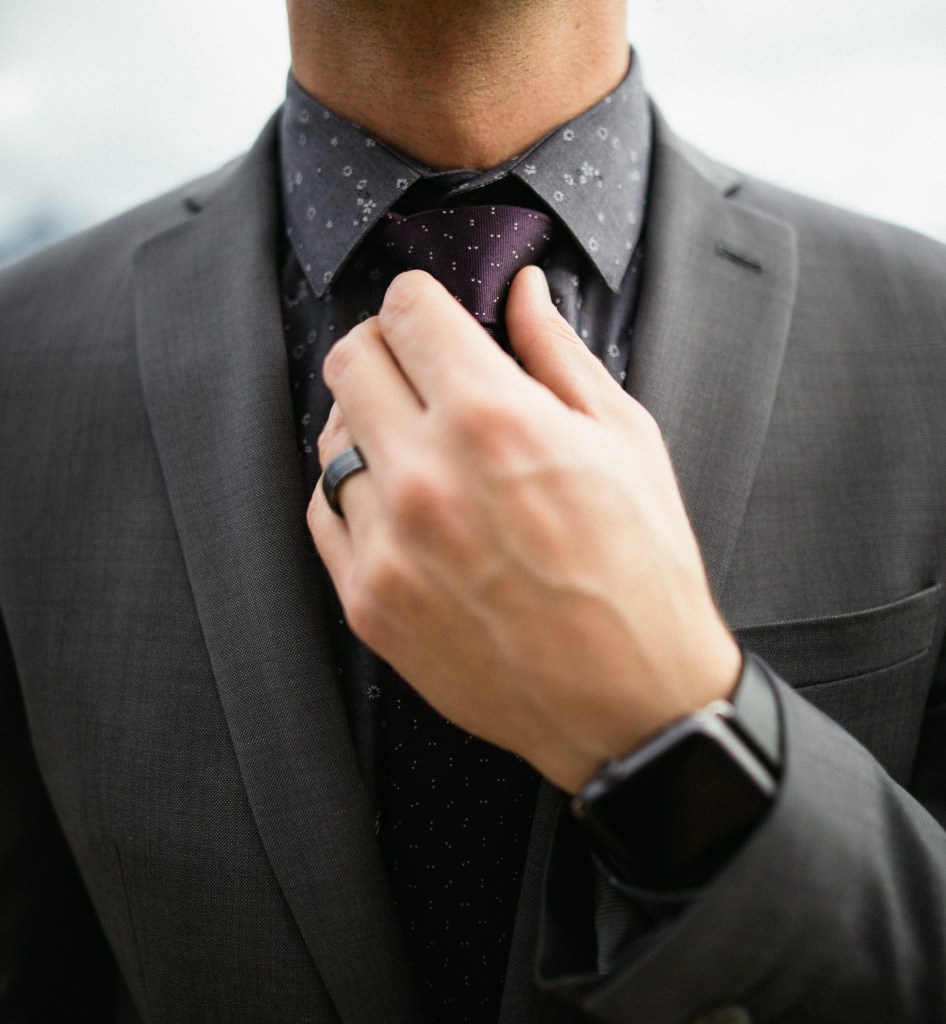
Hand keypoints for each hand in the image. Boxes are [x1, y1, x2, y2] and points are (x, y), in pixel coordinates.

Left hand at [308, 267, 740, 793]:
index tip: (433, 315)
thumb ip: (558, 352)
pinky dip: (353, 491)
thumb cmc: (642, 569)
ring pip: (329, 435)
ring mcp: (386, 544)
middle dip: (385, 348)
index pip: (406, 310)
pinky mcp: (368, 601)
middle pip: (351, 360)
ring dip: (366, 421)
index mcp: (492, 418)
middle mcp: (424, 475)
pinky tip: (400, 501)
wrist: (631, 701)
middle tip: (421, 369)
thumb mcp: (624, 440)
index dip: (421, 300)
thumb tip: (524, 290)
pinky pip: (324, 511)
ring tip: (418, 442)